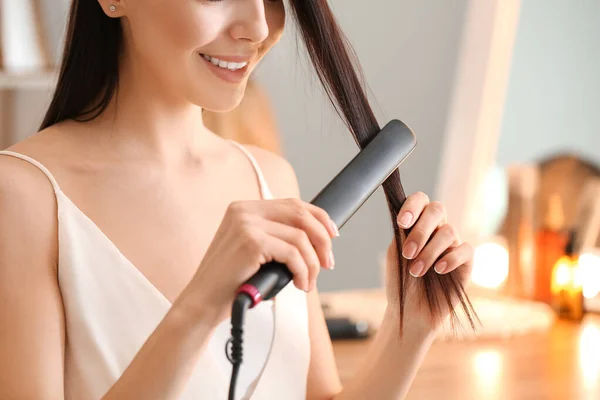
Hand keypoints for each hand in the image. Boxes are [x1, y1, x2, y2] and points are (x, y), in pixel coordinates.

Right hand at [182, 199, 337, 323]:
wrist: (203, 302)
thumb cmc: (230, 282)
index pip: (292, 204)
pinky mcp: (251, 242)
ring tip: (308, 282)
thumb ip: (276, 237)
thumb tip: (318, 238)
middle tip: (327, 263)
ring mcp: (246, 224)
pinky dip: (303, 271)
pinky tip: (300, 284)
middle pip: (300, 215)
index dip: (318, 217)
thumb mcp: (254, 251)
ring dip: (312, 264)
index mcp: (244, 208)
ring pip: (301, 238)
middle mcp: (244, 211)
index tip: (333, 235)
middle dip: (322, 240)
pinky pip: (293, 254)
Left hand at [385, 192, 473, 328]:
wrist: (410, 311)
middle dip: (421, 231)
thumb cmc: (401, 281)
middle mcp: (436, 229)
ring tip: (416, 271)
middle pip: (437, 210)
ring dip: (429, 252)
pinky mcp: (466, 261)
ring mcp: (452, 243)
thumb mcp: (396, 255)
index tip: (401, 222)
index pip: (420, 200)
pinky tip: (439, 270)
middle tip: (407, 253)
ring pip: (448, 232)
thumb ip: (403, 234)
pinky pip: (465, 249)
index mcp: (417, 223)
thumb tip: (409, 217)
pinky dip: (451, 258)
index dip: (412, 206)